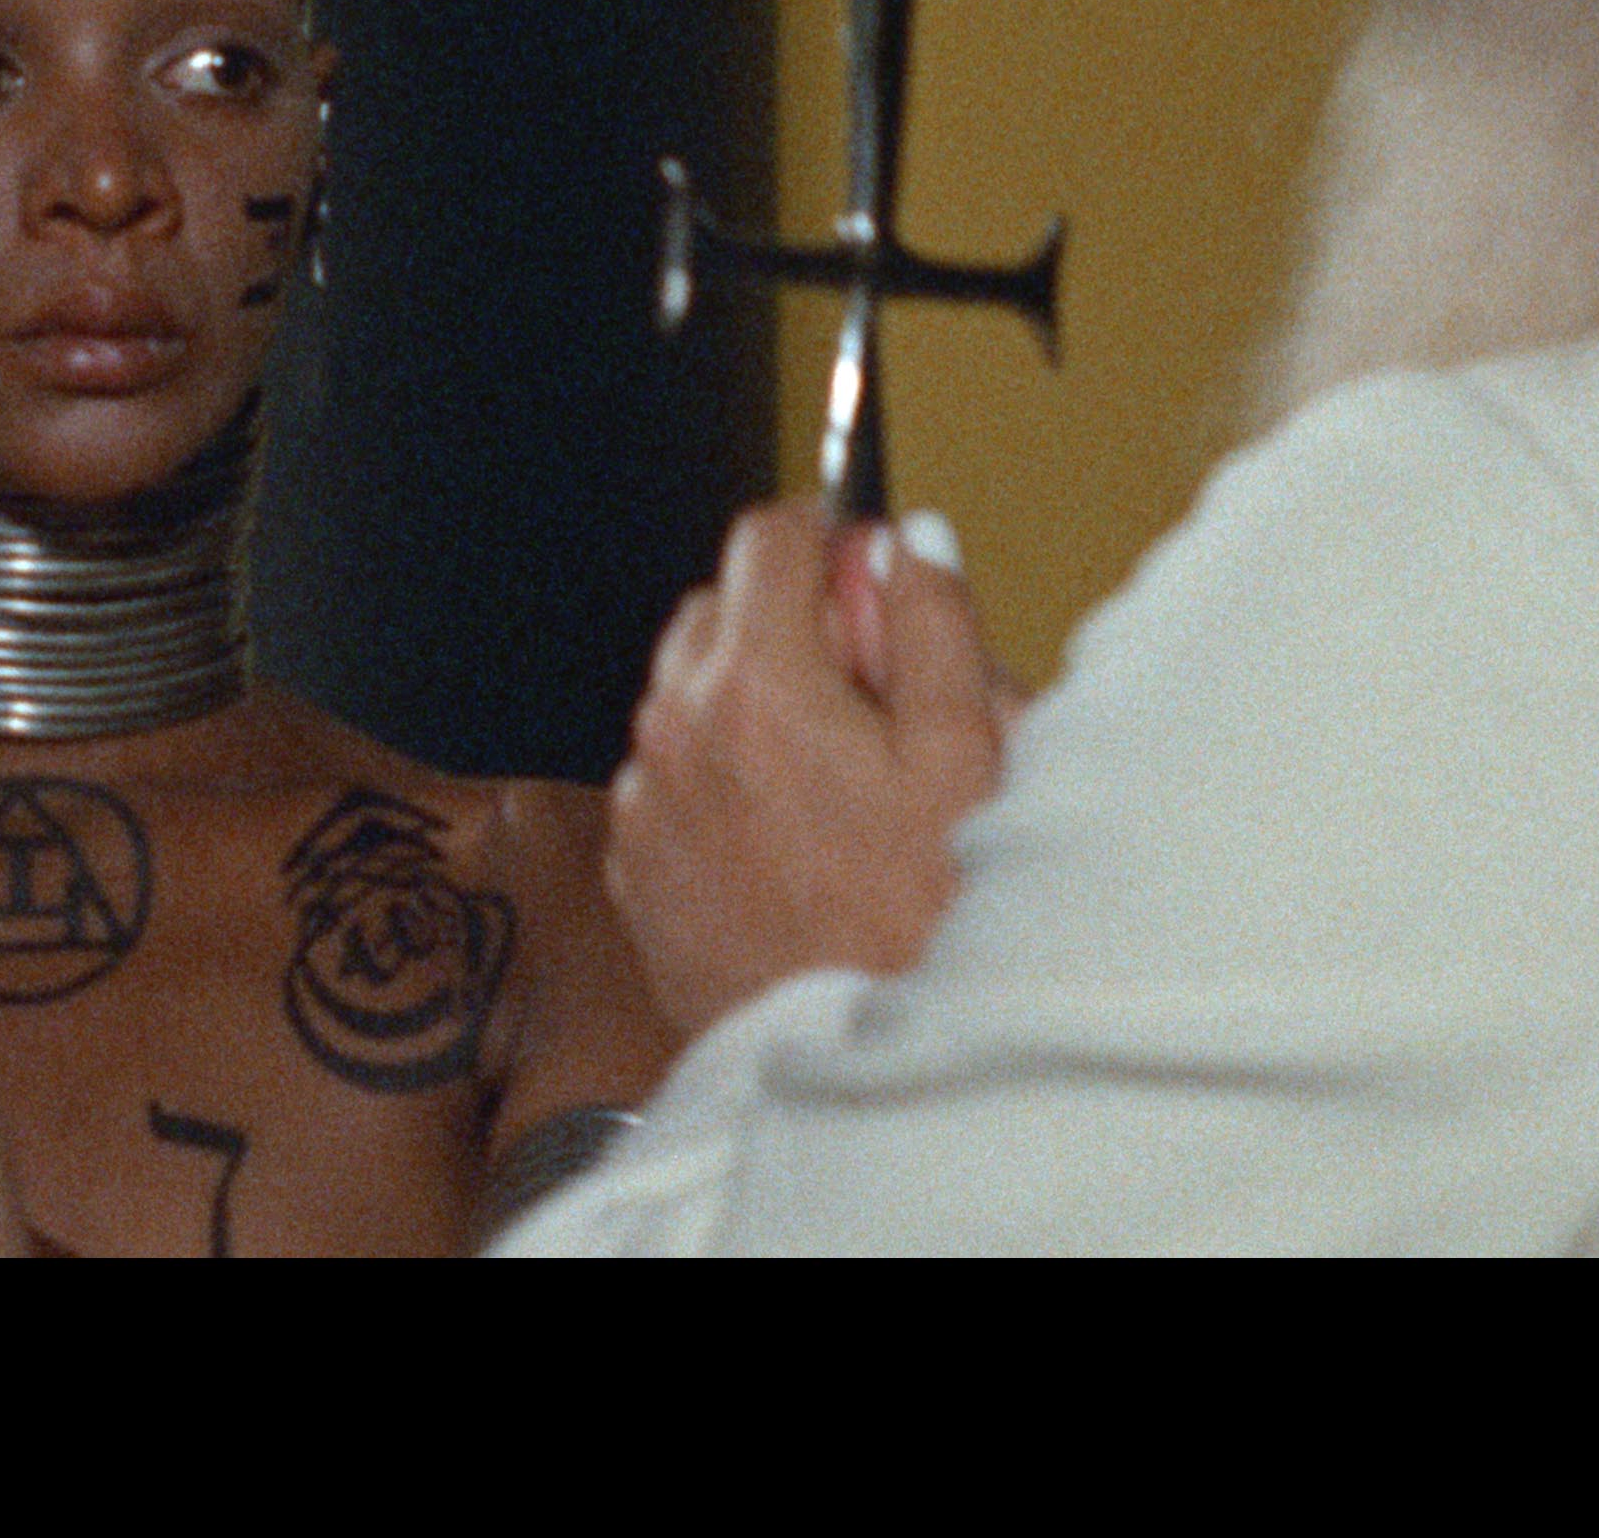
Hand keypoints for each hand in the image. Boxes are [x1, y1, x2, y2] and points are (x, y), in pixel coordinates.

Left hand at [604, 503, 1009, 1042]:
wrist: (853, 1062)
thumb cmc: (923, 919)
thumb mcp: (967, 753)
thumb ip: (930, 622)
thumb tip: (904, 537)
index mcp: (757, 685)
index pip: (768, 536)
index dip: (830, 538)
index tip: (869, 573)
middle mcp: (674, 728)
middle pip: (717, 607)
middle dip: (789, 622)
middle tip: (869, 696)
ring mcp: (642, 799)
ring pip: (685, 690)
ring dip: (748, 698)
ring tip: (831, 778)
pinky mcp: (631, 863)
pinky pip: (665, 775)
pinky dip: (715, 775)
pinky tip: (785, 834)